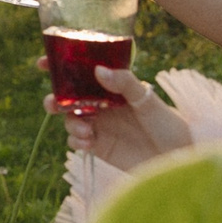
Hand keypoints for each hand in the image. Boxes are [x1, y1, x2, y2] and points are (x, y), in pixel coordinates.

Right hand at [47, 64, 192, 172]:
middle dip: (55, 99)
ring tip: (85, 130)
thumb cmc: (169, 124)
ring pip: (69, 119)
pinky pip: (76, 140)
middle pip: (68, 97)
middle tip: (53, 104)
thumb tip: (98, 71)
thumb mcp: (147, 99)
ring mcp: (99, 125)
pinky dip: (76, 140)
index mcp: (112, 86)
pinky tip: (88, 142)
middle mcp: (102, 103)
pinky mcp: (98, 146)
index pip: (82, 72)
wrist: (178, 159)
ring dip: (69, 123)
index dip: (61, 66)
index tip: (43, 63)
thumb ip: (124, 83)